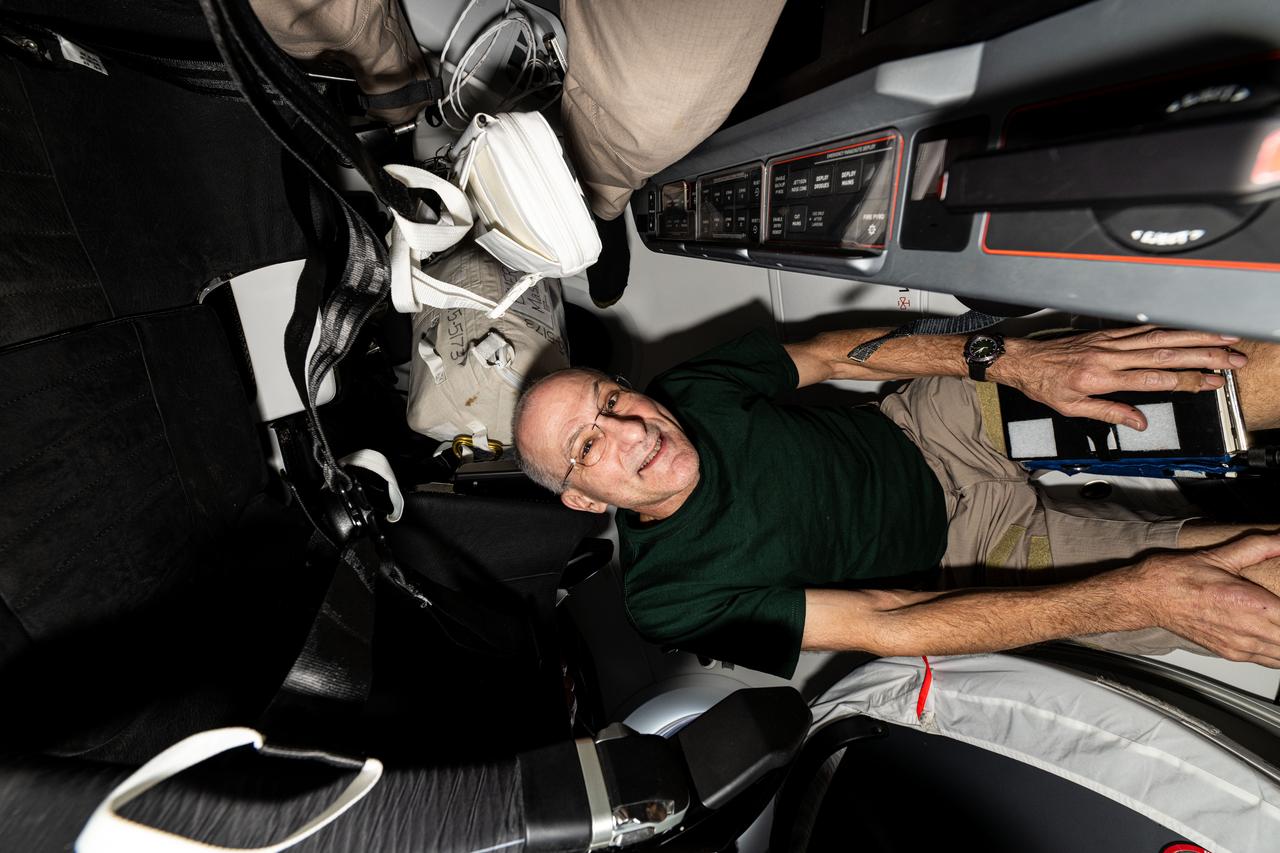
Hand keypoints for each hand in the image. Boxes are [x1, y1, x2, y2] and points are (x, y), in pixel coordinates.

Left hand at [994, 326, 1245, 428]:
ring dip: (1194, 336)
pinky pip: (1142, 328)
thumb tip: (1140, 422)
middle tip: (1233, 358)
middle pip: (1165, 353)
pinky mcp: (1106, 332)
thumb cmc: (1044, 386)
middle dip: (1203, 355)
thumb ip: (1109, 413)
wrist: (1021, 360)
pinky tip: (1189, 326)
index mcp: (1101, 378)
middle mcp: (1108, 355)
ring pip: (1158, 336)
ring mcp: (1108, 341)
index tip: (1213, 382)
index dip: (1186, 380)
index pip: (1154, 379)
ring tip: (1224, 336)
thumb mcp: (1071, 409)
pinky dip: (1168, 326)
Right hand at [1131, 534, 1279, 665]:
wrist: (1146, 597)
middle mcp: (1249, 630)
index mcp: (1251, 604)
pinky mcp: (1231, 654)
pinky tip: (1274, 637)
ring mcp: (1240, 646)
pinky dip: (1278, 652)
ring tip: (1277, 622)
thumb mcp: (1219, 556)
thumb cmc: (1176, 577)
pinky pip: (1270, 662)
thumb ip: (1259, 546)